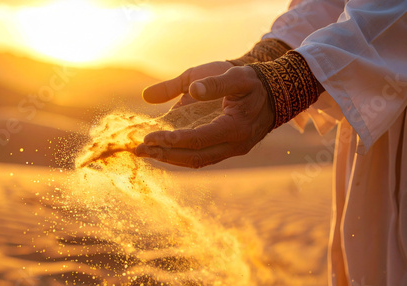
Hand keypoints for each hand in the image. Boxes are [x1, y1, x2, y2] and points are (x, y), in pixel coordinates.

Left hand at [135, 66, 274, 167]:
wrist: (276, 92)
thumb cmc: (250, 80)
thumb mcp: (232, 74)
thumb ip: (206, 83)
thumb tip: (165, 92)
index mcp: (236, 127)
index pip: (199, 139)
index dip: (173, 140)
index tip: (149, 138)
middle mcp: (235, 145)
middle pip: (196, 158)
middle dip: (166, 155)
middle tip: (140, 150)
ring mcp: (233, 150)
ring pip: (199, 162)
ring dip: (171, 159)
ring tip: (147, 154)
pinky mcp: (228, 149)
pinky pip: (202, 158)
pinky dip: (182, 156)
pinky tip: (164, 151)